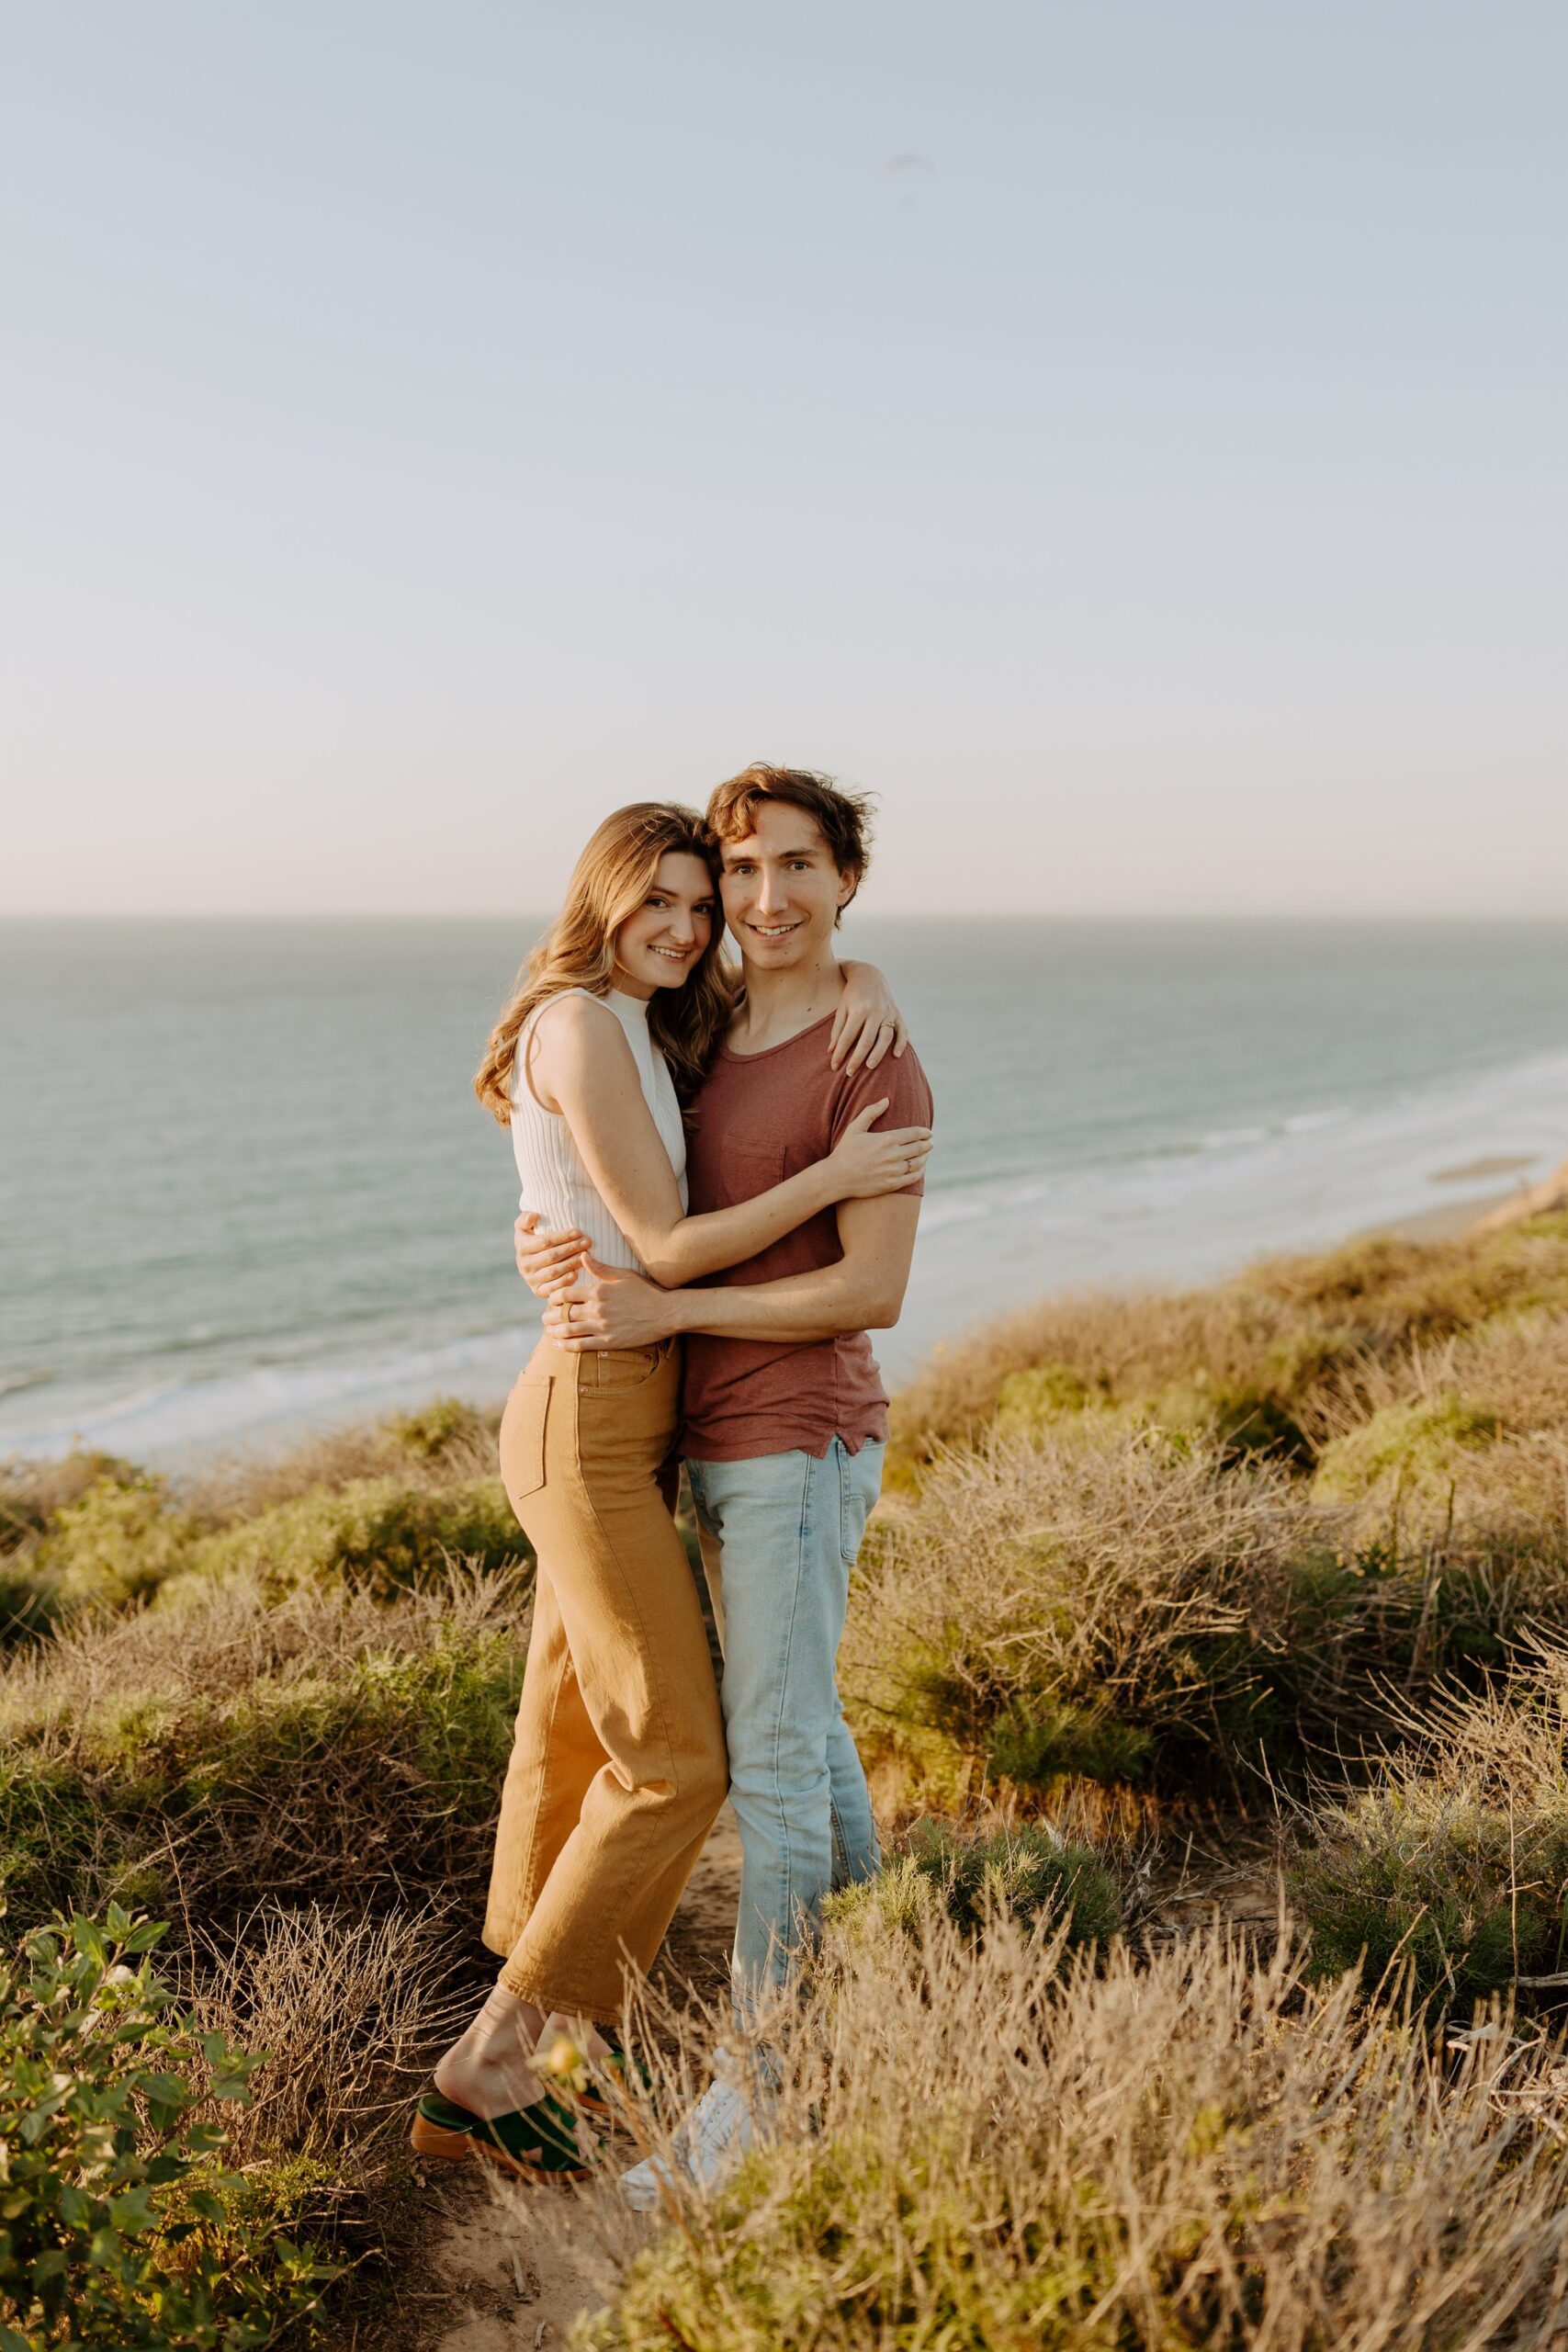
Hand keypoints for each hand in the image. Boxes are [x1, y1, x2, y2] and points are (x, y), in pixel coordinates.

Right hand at [515, 1209, 590, 1298]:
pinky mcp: (539, 1291)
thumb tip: (533, 1216)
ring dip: (571, 1263)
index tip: (578, 1232)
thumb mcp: (525, 1227)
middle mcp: (524, 1265)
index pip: (544, 1241)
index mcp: (522, 1247)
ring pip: (553, 1272)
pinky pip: (552, 1288)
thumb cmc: (533, 1239)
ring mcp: (531, 1279)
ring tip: (586, 1255)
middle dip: (571, 1248)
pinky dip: (564, 1282)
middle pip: (551, 1256)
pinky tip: (576, 1274)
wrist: (531, 1263)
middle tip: (588, 1242)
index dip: (562, 1236)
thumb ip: (525, 1219)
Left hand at [543, 1263, 678, 1350]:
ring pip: (569, 1330)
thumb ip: (600, 1267)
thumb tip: (582, 1255)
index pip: (566, 1294)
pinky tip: (558, 1345)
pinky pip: (581, 1345)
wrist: (665, 1313)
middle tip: (544, 1317)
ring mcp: (602, 1327)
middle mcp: (597, 1309)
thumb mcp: (623, 1275)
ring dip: (555, 1331)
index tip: (550, 1300)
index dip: (554, 1297)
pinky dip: (566, 1346)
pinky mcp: (608, 1342)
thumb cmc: (645, 1291)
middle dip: (551, 1316)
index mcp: (598, 1291)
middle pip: (564, 1313)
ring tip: (549, 1331)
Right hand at [824, 1100, 933, 1198]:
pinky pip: (913, 1178)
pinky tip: (920, 1168)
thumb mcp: (855, 1128)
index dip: (924, 1132)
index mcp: (886, 1139)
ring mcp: (893, 1171)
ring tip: (926, 1154)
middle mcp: (892, 1155)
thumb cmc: (845, 1151)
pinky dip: (920, 1172)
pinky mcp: (891, 1184)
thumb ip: (871, 1112)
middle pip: (919, 1148)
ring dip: (925, 1157)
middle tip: (930, 1142)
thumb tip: (887, 1100)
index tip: (929, 1132)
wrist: (836, 1177)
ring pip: (918, 1163)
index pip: (914, 1134)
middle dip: (927, 1144)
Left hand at [831, 964, 908, 1072]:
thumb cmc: (852, 995)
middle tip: (849, 1073)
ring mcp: (888, 1012)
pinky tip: (896, 1056)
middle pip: (866, 1040)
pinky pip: (902, 1031)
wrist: (869, 975)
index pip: (847, 1037)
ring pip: (885, 1037)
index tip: (834, 1066)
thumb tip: (832, 1052)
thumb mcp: (842, 1008)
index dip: (840, 1053)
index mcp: (858, 1009)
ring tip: (869, 1067)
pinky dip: (901, 1043)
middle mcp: (875, 1011)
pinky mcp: (897, 1013)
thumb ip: (837, 1030)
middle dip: (857, 1058)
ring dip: (878, 1053)